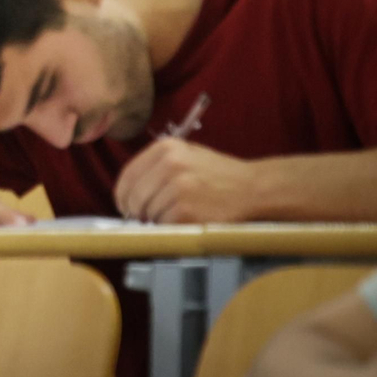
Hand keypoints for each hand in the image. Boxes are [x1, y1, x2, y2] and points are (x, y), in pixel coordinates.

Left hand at [113, 138, 255, 222]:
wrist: (254, 188)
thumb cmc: (219, 175)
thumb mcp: (187, 156)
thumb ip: (156, 167)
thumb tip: (127, 192)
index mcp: (166, 148)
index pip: (127, 177)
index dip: (123, 196)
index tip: (125, 206)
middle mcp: (170, 164)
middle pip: (134, 198)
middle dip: (138, 212)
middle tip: (148, 217)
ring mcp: (178, 188)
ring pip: (148, 214)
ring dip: (157, 221)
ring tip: (177, 215)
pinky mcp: (186, 211)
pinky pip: (164, 225)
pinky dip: (171, 228)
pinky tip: (186, 221)